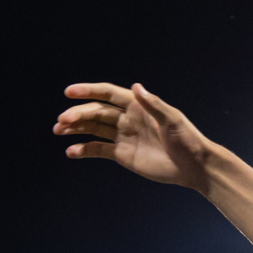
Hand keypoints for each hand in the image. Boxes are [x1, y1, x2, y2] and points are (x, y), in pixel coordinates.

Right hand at [57, 83, 214, 191]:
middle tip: (62, 121)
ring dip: (76, 128)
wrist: (193, 166)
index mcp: (138, 106)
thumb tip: (135, 86)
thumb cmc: (187, 139)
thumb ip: (153, 104)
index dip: (89, 91)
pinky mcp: (121, 155)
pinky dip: (83, 150)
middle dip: (78, 114)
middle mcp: (127, 118)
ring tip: (58, 131)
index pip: (108, 94)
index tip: (69, 92)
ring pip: (93, 129)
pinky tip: (71, 151)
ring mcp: (123, 136)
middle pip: (97, 112)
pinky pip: (98, 149)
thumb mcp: (172, 120)